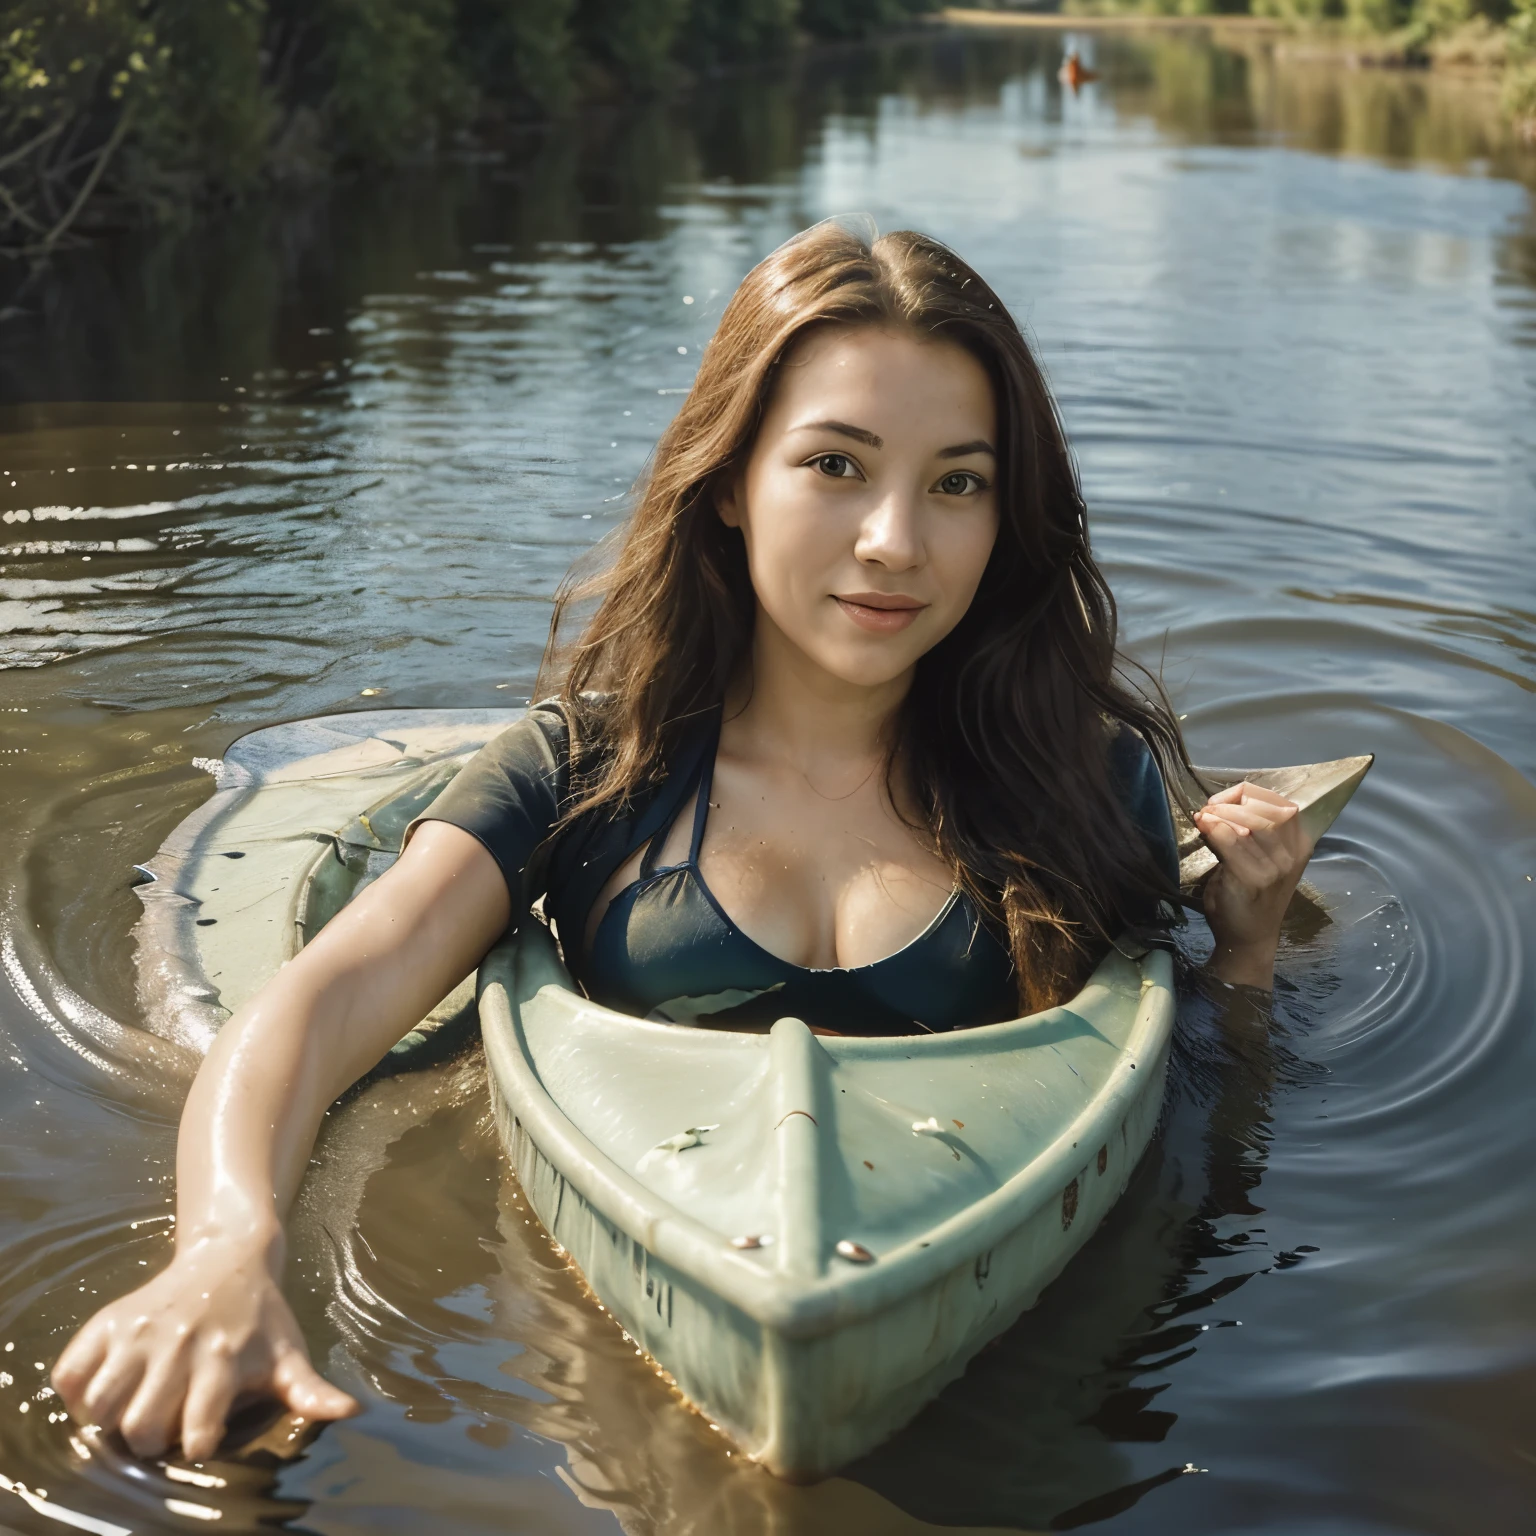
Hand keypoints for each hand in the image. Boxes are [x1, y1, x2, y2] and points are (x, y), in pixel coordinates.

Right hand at [52, 1239, 357, 1460]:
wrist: (229, 1256)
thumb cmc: (261, 1316)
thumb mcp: (289, 1353)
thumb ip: (310, 1391)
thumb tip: (350, 1411)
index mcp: (224, 1359)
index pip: (198, 1430)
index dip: (197, 1444)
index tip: (202, 1437)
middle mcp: (179, 1344)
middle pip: (141, 1426)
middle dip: (149, 1440)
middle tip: (162, 1426)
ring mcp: (140, 1331)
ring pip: (100, 1404)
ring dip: (110, 1419)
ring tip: (133, 1408)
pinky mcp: (109, 1320)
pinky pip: (69, 1372)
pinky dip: (77, 1390)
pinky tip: (107, 1387)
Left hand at [1194, 780, 1314, 989]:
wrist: (1248, 938)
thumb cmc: (1252, 896)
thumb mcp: (1260, 859)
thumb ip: (1250, 834)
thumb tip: (1218, 806)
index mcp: (1300, 846)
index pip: (1281, 804)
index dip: (1250, 795)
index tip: (1224, 799)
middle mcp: (1292, 855)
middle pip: (1265, 809)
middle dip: (1232, 802)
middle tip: (1209, 808)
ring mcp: (1276, 868)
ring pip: (1247, 824)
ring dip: (1220, 815)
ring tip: (1204, 816)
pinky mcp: (1254, 878)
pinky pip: (1231, 843)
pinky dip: (1214, 830)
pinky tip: (1203, 826)